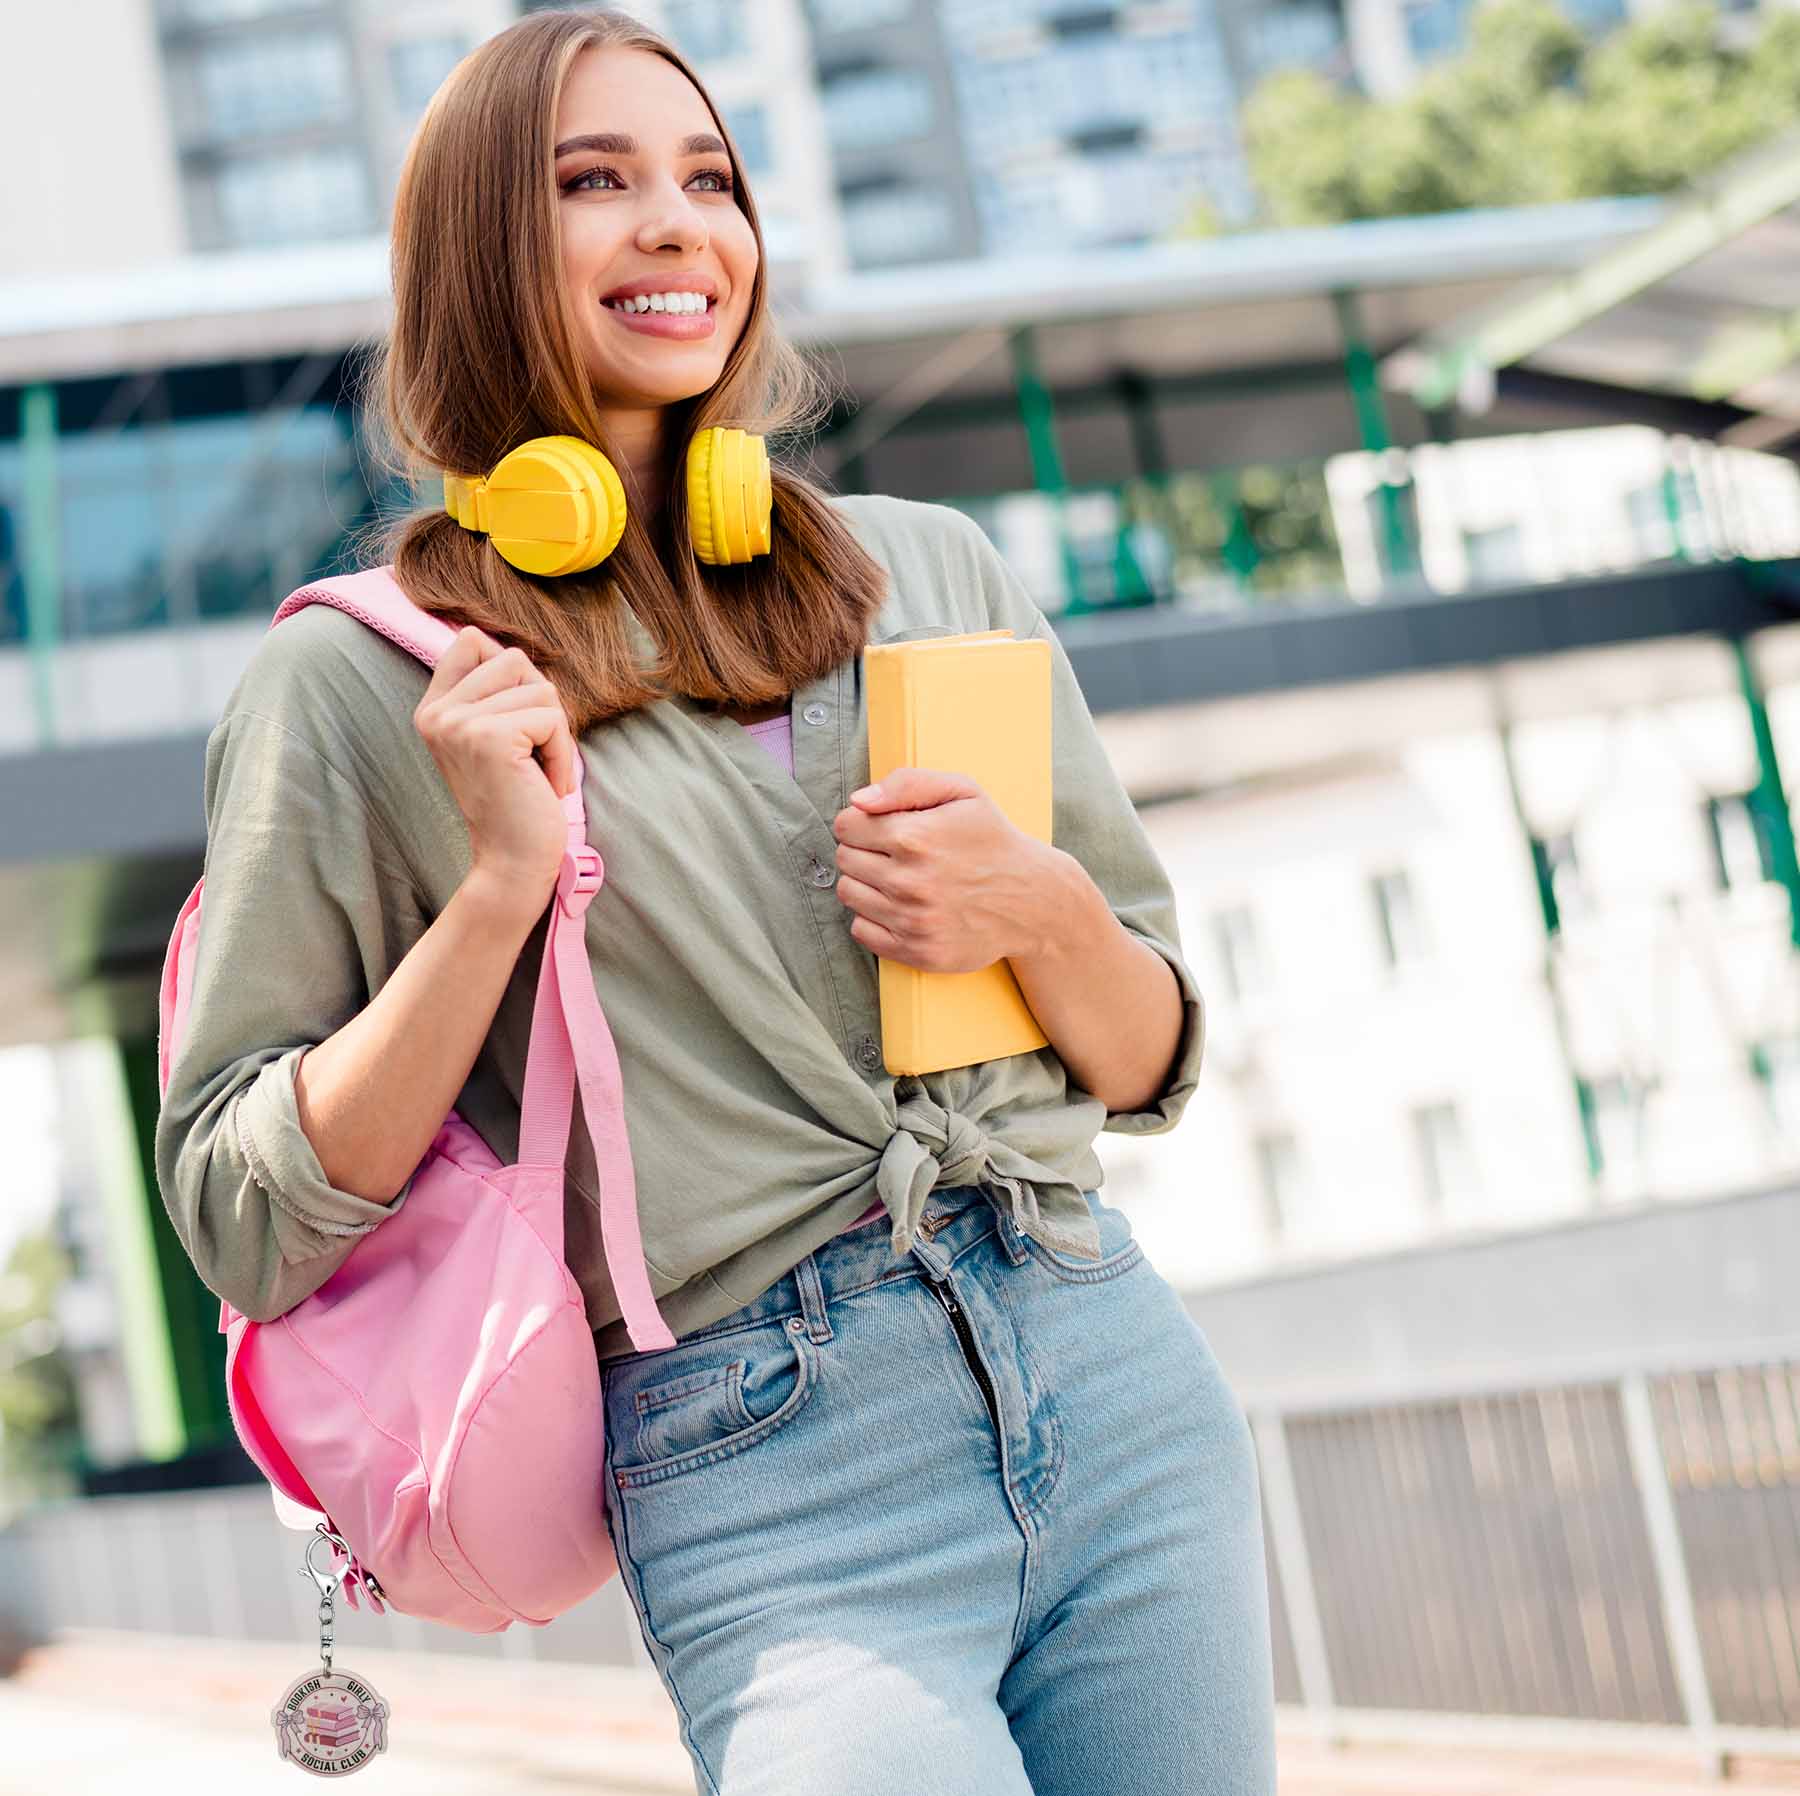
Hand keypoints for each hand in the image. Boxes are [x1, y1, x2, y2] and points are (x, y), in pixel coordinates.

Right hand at [413, 626, 578, 916]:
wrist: (512, 863)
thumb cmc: (518, 802)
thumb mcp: (496, 739)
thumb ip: (494, 692)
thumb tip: (507, 643)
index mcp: (434, 709)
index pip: (471, 640)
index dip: (511, 671)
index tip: (518, 721)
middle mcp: (438, 712)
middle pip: (514, 659)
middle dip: (541, 704)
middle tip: (533, 751)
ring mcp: (459, 723)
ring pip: (540, 687)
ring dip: (555, 733)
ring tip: (538, 771)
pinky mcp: (489, 737)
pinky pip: (551, 717)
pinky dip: (562, 752)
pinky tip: (546, 785)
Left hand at [831, 768, 1056, 972]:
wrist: (1033, 900)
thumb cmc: (992, 839)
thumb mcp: (963, 792)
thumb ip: (907, 784)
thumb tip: (859, 801)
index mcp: (915, 838)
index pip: (847, 825)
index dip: (861, 821)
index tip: (881, 826)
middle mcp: (909, 882)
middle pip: (845, 859)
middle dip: (863, 850)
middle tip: (894, 853)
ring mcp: (912, 921)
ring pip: (849, 894)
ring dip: (866, 883)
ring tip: (898, 878)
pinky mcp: (916, 951)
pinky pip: (860, 931)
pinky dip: (873, 918)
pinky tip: (900, 906)